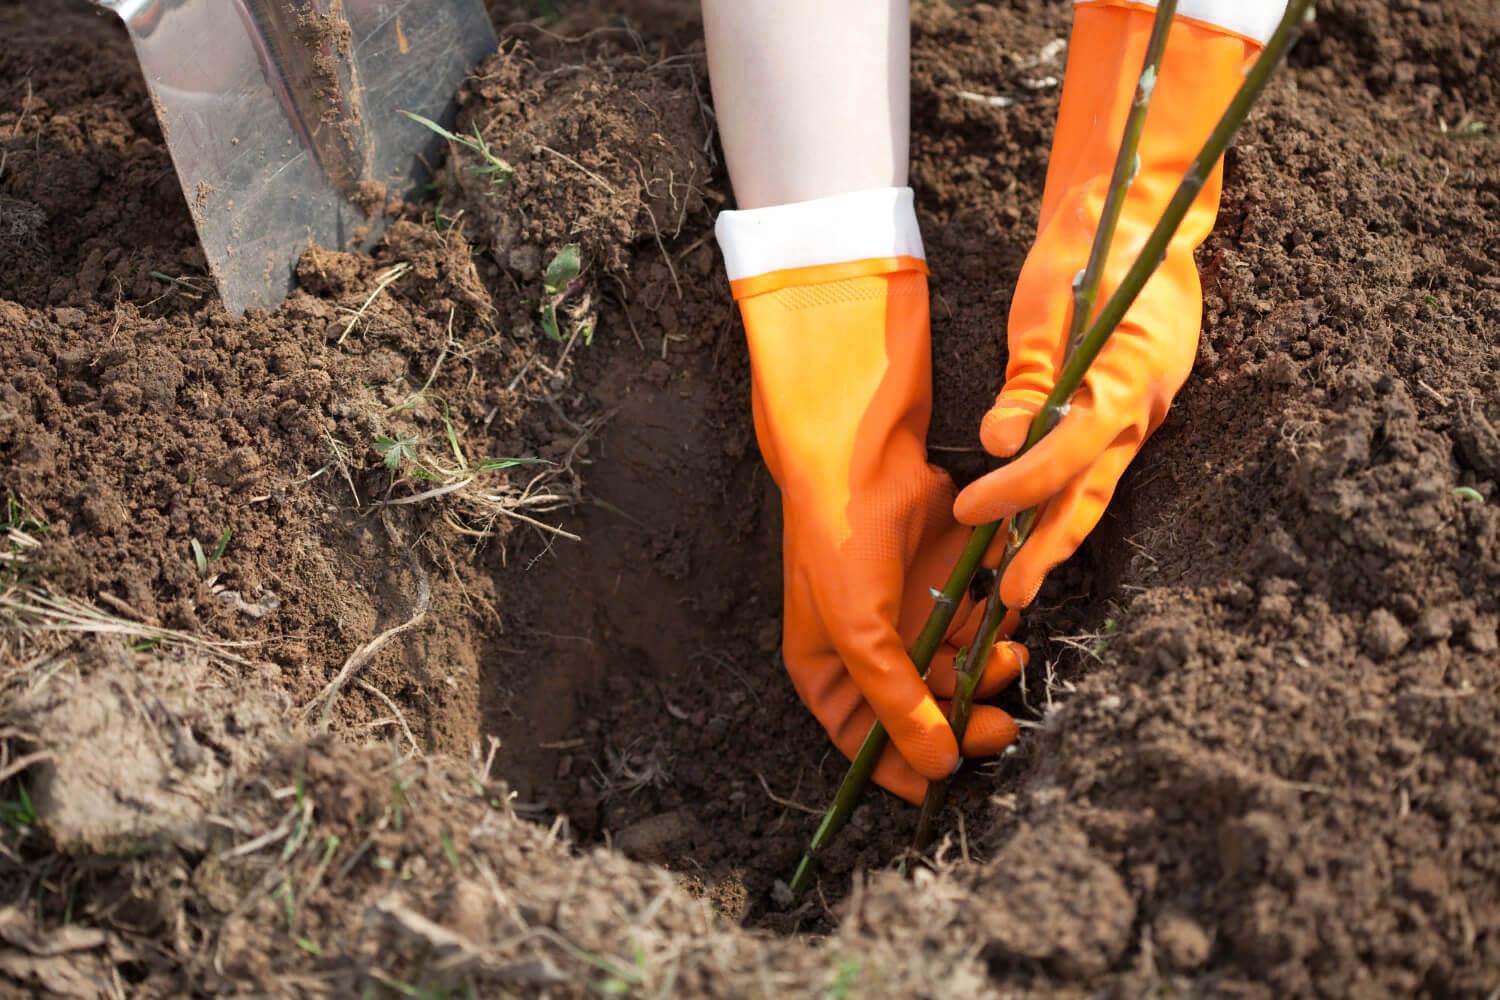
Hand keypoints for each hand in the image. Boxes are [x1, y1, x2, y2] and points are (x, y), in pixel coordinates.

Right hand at [743, 263, 1026, 803]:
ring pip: (958, 671)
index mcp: (830, 670)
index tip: (949, 787)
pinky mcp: (944, 582)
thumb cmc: (840, 543)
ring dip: (986, 673)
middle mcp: (870, 651)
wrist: (864, 454)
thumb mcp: (862, 635)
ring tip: (1005, 657)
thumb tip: (937, 770)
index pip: (866, 744)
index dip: (905, 772)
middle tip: (1001, 724)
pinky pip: (977, 625)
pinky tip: (1001, 613)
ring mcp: (909, 615)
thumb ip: (899, 707)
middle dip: (962, 720)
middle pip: (923, 714)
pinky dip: (994, 627)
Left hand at [954, 5, 1254, 608]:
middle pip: (1093, 492)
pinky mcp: (1130, 408)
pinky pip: (1096, 464)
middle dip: (1049, 549)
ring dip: (1055, 533)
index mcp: (1132, 377)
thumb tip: (999, 444)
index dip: (1017, 488)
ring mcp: (1144, 410)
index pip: (1069, 453)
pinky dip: (1064, 497)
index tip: (970, 510)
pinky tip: (1033, 526)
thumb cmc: (1090, 248)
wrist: (1140, 217)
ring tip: (1017, 579)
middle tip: (1010, 596)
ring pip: (1096, 486)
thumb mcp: (1048, 306)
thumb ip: (1029, 378)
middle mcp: (1146, 406)